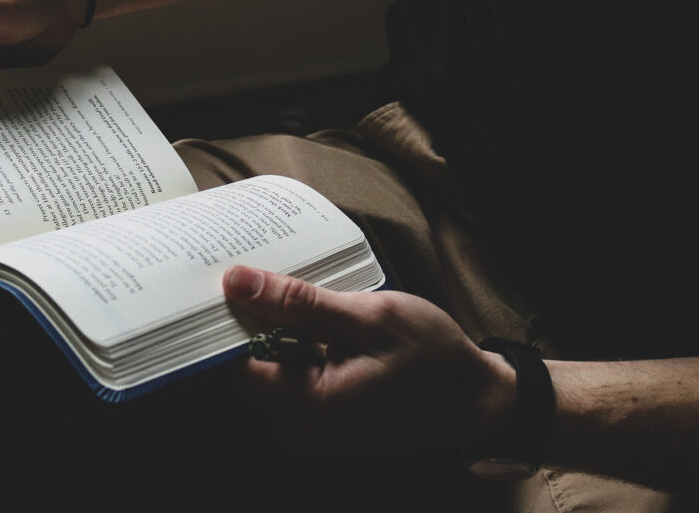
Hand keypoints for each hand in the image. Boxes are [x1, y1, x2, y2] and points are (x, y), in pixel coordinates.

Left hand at [222, 265, 515, 453]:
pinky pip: (291, 376)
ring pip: (269, 367)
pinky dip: (295, 345)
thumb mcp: (369, 315)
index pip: (230, 363)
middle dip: (249, 318)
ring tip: (294, 290)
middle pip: (246, 365)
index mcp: (307, 404)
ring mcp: (311, 427)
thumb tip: (236, 282)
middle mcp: (300, 426)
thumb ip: (298, 302)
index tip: (219, 279)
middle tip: (260, 271)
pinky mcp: (322, 419)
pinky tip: (314, 316)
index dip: (222, 318)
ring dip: (275, 329)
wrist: (478, 400)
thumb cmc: (434, 359)